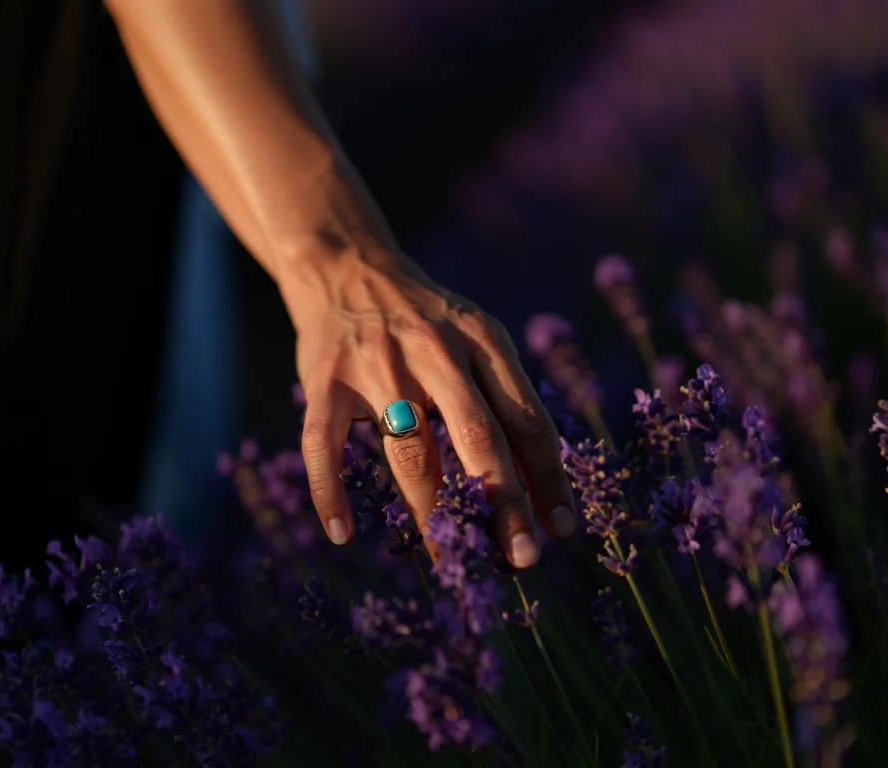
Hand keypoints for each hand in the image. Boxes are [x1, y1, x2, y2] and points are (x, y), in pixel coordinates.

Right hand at [280, 249, 577, 567]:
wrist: (345, 265)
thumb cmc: (424, 320)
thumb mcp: (475, 337)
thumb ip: (503, 396)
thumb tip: (542, 486)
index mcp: (483, 341)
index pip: (526, 418)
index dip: (549, 477)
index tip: (563, 528)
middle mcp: (435, 350)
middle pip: (478, 436)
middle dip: (504, 503)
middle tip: (522, 558)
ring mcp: (378, 365)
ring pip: (410, 450)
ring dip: (432, 513)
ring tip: (450, 561)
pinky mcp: (326, 381)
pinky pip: (325, 445)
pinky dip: (330, 490)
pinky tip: (341, 531)